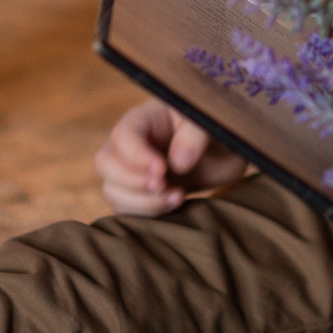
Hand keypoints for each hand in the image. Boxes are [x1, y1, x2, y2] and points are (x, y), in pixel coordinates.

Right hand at [95, 98, 249, 215]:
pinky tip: (176, 203)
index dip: (137, 156)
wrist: (227, 153)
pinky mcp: (140, 195)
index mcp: (145, 119)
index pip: (123, 135)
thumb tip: (178, 163)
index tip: (163, 170)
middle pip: (105, 163)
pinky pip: (126, 209)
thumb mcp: (211, 123)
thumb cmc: (217, 128)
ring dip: (141, 201)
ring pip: (112, 191)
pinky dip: (148, 213)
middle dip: (132, 180)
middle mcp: (131, 145)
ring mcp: (133, 172)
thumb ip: (195, 136)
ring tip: (177, 196)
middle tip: (163, 185)